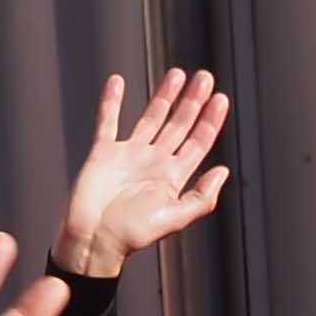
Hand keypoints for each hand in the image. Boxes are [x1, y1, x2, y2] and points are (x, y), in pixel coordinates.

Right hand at [53, 67, 231, 278]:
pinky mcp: (103, 154)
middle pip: (179, 125)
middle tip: (205, 77)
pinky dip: (111, 102)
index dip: (210, 121)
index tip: (221, 99)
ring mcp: (128, 156)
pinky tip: (116, 82)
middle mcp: (153, 163)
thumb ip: (201, 197)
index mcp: (171, 178)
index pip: (197, 143)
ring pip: (151, 118)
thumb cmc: (130, 236)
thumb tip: (223, 171)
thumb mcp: (173, 219)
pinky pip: (107, 122)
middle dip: (192, 101)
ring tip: (178, 74)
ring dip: (164, 96)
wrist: (92, 240)